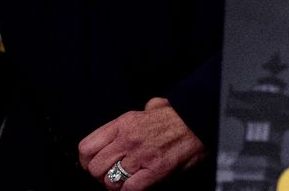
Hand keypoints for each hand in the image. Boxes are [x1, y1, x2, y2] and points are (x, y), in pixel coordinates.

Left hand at [78, 97, 204, 187]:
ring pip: (110, 181)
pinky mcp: (156, 170)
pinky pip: (130, 189)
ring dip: (115, 186)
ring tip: (124, 183)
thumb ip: (145, 110)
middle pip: (95, 168)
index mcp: (124, 123)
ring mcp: (141, 155)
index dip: (86, 161)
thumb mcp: (157, 106)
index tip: (93, 165)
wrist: (202, 121)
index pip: (87, 147)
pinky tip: (136, 186)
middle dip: (101, 176)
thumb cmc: (181, 116)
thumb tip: (148, 108)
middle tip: (111, 176)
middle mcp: (128, 139)